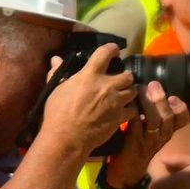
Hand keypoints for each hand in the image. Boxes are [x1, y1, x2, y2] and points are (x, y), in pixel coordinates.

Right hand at [40, 43, 137, 157]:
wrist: (66, 139)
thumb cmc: (57, 114)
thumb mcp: (55, 90)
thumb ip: (58, 73)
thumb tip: (56, 58)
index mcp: (89, 76)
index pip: (105, 53)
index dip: (112, 49)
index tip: (114, 51)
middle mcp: (107, 86)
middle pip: (128, 74)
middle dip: (125, 76)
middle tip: (119, 80)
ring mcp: (116, 102)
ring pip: (134, 90)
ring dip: (129, 91)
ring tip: (123, 95)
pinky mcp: (121, 117)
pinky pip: (133, 109)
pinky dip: (130, 109)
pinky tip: (124, 110)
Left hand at [106, 81, 189, 186]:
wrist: (126, 171)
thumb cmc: (138, 146)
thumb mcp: (151, 131)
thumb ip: (154, 114)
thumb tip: (152, 90)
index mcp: (167, 132)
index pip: (183, 119)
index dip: (181, 108)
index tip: (173, 97)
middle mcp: (162, 136)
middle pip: (168, 117)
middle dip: (161, 99)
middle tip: (153, 84)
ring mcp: (149, 141)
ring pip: (154, 120)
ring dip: (148, 104)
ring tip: (140, 90)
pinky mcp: (134, 144)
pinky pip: (136, 126)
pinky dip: (134, 114)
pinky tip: (129, 104)